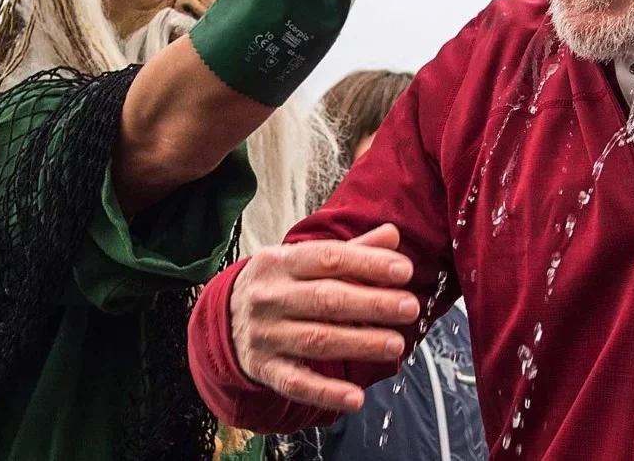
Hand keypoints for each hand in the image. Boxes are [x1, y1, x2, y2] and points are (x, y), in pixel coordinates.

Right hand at [229, 223, 420, 412]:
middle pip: (326, 299)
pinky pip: (296, 383)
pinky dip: (326, 393)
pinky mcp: (263, 368)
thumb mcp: (303, 260)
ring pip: (316, 340)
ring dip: (360, 343)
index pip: (329, 258)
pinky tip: (357, 399)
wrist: (223, 320)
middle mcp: (269, 296)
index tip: (404, 271)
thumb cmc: (279, 285)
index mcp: (280, 262)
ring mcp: (264, 334)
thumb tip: (392, 235)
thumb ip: (350, 251)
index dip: (368, 263)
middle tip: (409, 307)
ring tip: (397, 344)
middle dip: (372, 303)